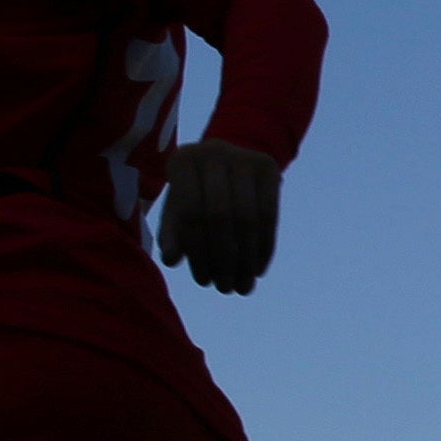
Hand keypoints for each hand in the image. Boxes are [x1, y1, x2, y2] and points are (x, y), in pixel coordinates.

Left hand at [158, 140, 283, 294]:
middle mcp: (213, 152)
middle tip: (225, 289)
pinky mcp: (268, 167)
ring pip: (247, 217)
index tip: (204, 281)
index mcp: (183, 161)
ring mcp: (244, 157)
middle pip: (220, 215)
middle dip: (224, 257)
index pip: (189, 212)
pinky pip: (270, 214)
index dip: (197, 250)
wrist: (229, 163)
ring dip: (245, 258)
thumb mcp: (178, 209)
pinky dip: (264, 247)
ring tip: (242, 286)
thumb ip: (172, 232)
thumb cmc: (195, 193)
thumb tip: (171, 260)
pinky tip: (257, 269)